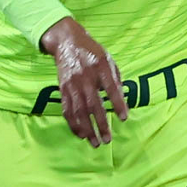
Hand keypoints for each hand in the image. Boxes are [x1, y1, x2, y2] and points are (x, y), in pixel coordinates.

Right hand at [39, 17, 128, 146]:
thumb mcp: (108, 60)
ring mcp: (72, 84)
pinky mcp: (63, 89)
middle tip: (108, 140)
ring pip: (79, 111)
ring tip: (95, 143)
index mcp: (100, 67)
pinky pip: (67, 110)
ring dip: (87, 129)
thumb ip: (116, 79)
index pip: (111, 88)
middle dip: (101, 124)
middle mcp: (85, 77)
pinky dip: (73, 124)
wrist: (67, 42)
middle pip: (93, 104)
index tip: (124, 118)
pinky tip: (80, 135)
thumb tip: (122, 100)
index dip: (118, 104)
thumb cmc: (92, 52)